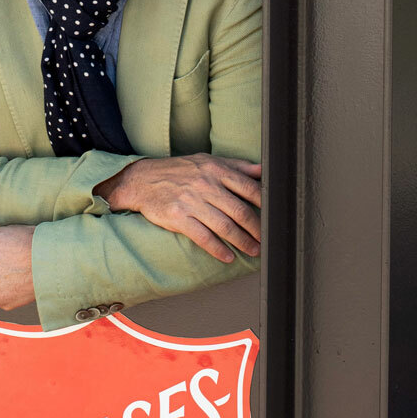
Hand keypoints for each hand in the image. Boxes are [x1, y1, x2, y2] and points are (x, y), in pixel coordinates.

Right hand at [102, 156, 261, 264]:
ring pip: (225, 226)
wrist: (142, 180)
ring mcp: (192, 202)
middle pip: (240, 211)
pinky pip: (203, 237)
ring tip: (253, 251)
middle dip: (257, 229)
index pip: (249, 188)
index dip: (265, 205)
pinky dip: (218, 249)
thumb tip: (262, 170)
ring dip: (242, 242)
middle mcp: (206, 185)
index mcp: (216, 170)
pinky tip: (227, 256)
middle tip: (267, 240)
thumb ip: (235, 165)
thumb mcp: (206, 161)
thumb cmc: (178, 171)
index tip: (274, 216)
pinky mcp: (178, 217)